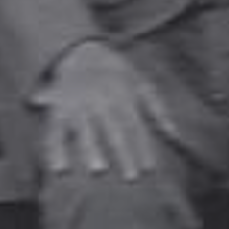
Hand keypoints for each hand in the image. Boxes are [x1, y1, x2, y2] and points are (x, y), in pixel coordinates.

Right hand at [38, 41, 183, 179]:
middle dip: (123, 153)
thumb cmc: (117, 74)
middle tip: (130, 176)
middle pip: (114, 130)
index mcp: (123, 97)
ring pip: (85, 131)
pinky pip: (54, 130)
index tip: (149, 169)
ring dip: (91, 150)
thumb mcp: (141, 83)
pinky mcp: (58, 108)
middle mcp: (101, 101)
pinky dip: (54, 149)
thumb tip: (174, 134)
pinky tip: (58, 169)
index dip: (143, 147)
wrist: (82, 52)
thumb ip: (157, 108)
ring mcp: (78, 105)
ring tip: (98, 170)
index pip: (136, 126)